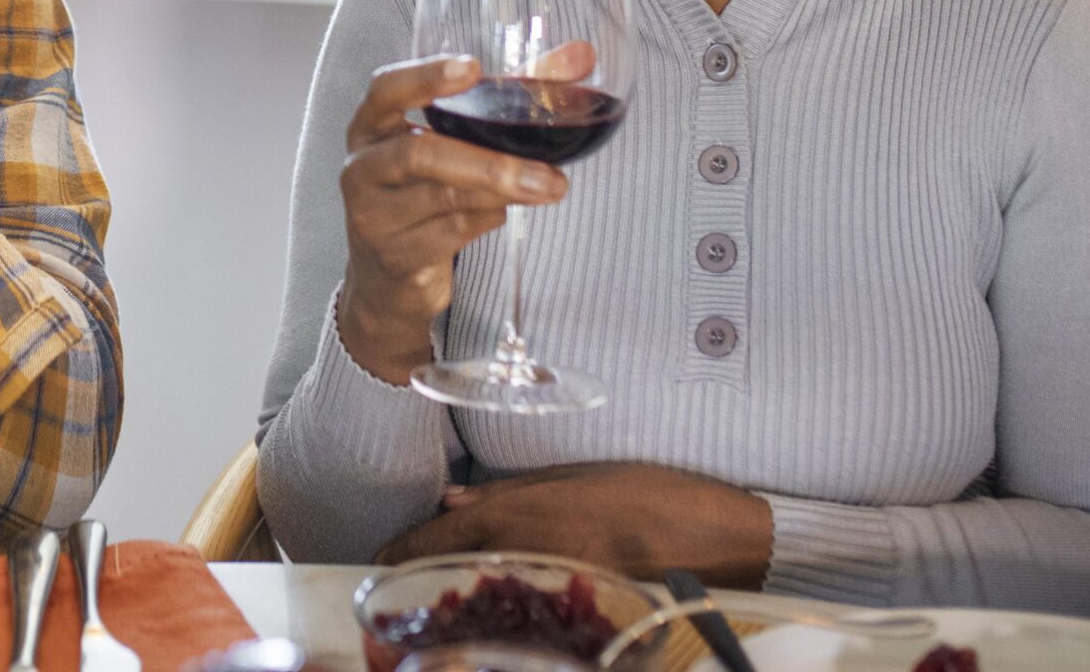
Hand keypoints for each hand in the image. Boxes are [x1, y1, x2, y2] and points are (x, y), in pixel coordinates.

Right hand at [334, 52, 577, 383]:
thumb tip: (582, 55)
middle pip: (419, 154)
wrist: (390, 269)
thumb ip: (515, 92)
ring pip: (443, 198)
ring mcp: (373, 214)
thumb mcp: (456, 137)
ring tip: (548, 188)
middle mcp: (362, 167)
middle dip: (489, 164)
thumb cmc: (427, 184)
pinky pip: (451, 234)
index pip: (386, 90)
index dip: (425, 77)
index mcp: (371, 125)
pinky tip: (502, 213)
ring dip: (503, 193)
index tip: (472, 67)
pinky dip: (487, 221)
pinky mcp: (395, 255)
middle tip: (549, 173)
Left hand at [376, 462, 773, 588]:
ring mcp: (549, 586)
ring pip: (483, 595)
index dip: (402, 551)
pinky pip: (523, 612)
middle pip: (452, 570)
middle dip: (422, 578)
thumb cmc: (648, 493)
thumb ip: (508, 491)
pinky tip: (497, 612)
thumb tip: (453, 500)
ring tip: (439, 603)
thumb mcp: (574, 477)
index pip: (440, 536)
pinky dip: (502, 611)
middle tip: (400, 589)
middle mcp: (528, 551)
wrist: (714, 537)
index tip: (376, 563)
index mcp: (522, 512)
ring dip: (458, 597)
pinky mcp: (575, 609)